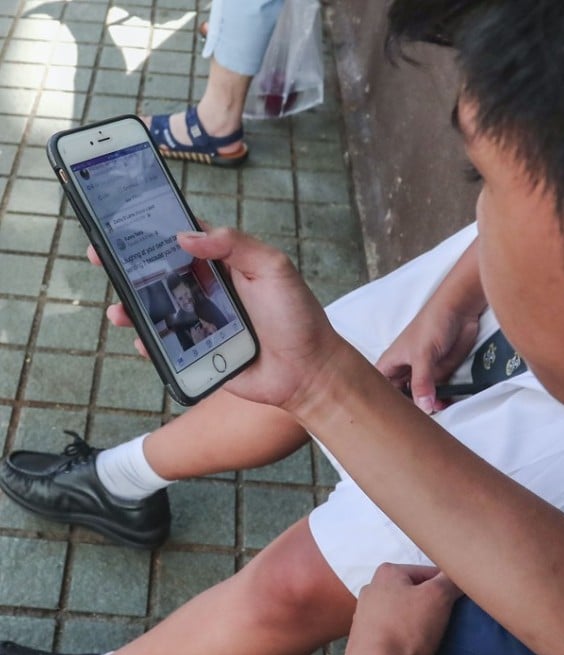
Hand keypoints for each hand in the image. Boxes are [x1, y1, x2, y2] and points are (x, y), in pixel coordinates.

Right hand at [100, 229, 345, 408]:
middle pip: (160, 273)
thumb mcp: (273, 269)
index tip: (122, 219)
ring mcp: (201, 321)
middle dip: (128, 265)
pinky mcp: (198, 352)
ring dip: (131, 306)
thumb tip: (187, 235)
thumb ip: (235, 245)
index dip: (153, 228)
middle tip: (101, 257)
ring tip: (119, 307)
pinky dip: (148, 342)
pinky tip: (142, 340)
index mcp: (225, 264)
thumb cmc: (297, 317)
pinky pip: (164, 345)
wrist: (308, 371)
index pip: (183, 238)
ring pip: (156, 309)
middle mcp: (209, 289)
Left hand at [340, 564, 461, 654]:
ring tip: (426, 634)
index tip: (452, 600)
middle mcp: (372, 589)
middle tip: (441, 618)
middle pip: (413, 592)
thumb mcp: (439, 596)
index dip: (445, 586)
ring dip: (416, 621)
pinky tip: (410, 645)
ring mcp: (364, 614)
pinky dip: (403, 635)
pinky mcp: (364, 637)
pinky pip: (392, 630)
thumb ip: (450, 579)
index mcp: (387, 572)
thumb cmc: (406, 628)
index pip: (428, 572)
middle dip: (428, 603)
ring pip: (402, 612)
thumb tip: (457, 574)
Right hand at [376, 296, 481, 413]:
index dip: (382, 405)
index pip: (380, 391)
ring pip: (420, 398)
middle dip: (407, 411)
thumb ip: (421, 382)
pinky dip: (441, 401)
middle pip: (400, 398)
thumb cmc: (432, 323)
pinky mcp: (440, 374)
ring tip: (432, 418)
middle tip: (414, 425)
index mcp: (390, 364)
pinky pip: (438, 394)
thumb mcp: (423, 355)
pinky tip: (446, 406)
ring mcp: (423, 374)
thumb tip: (423, 407)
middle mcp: (404, 371)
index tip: (389, 422)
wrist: (460, 311)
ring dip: (426, 408)